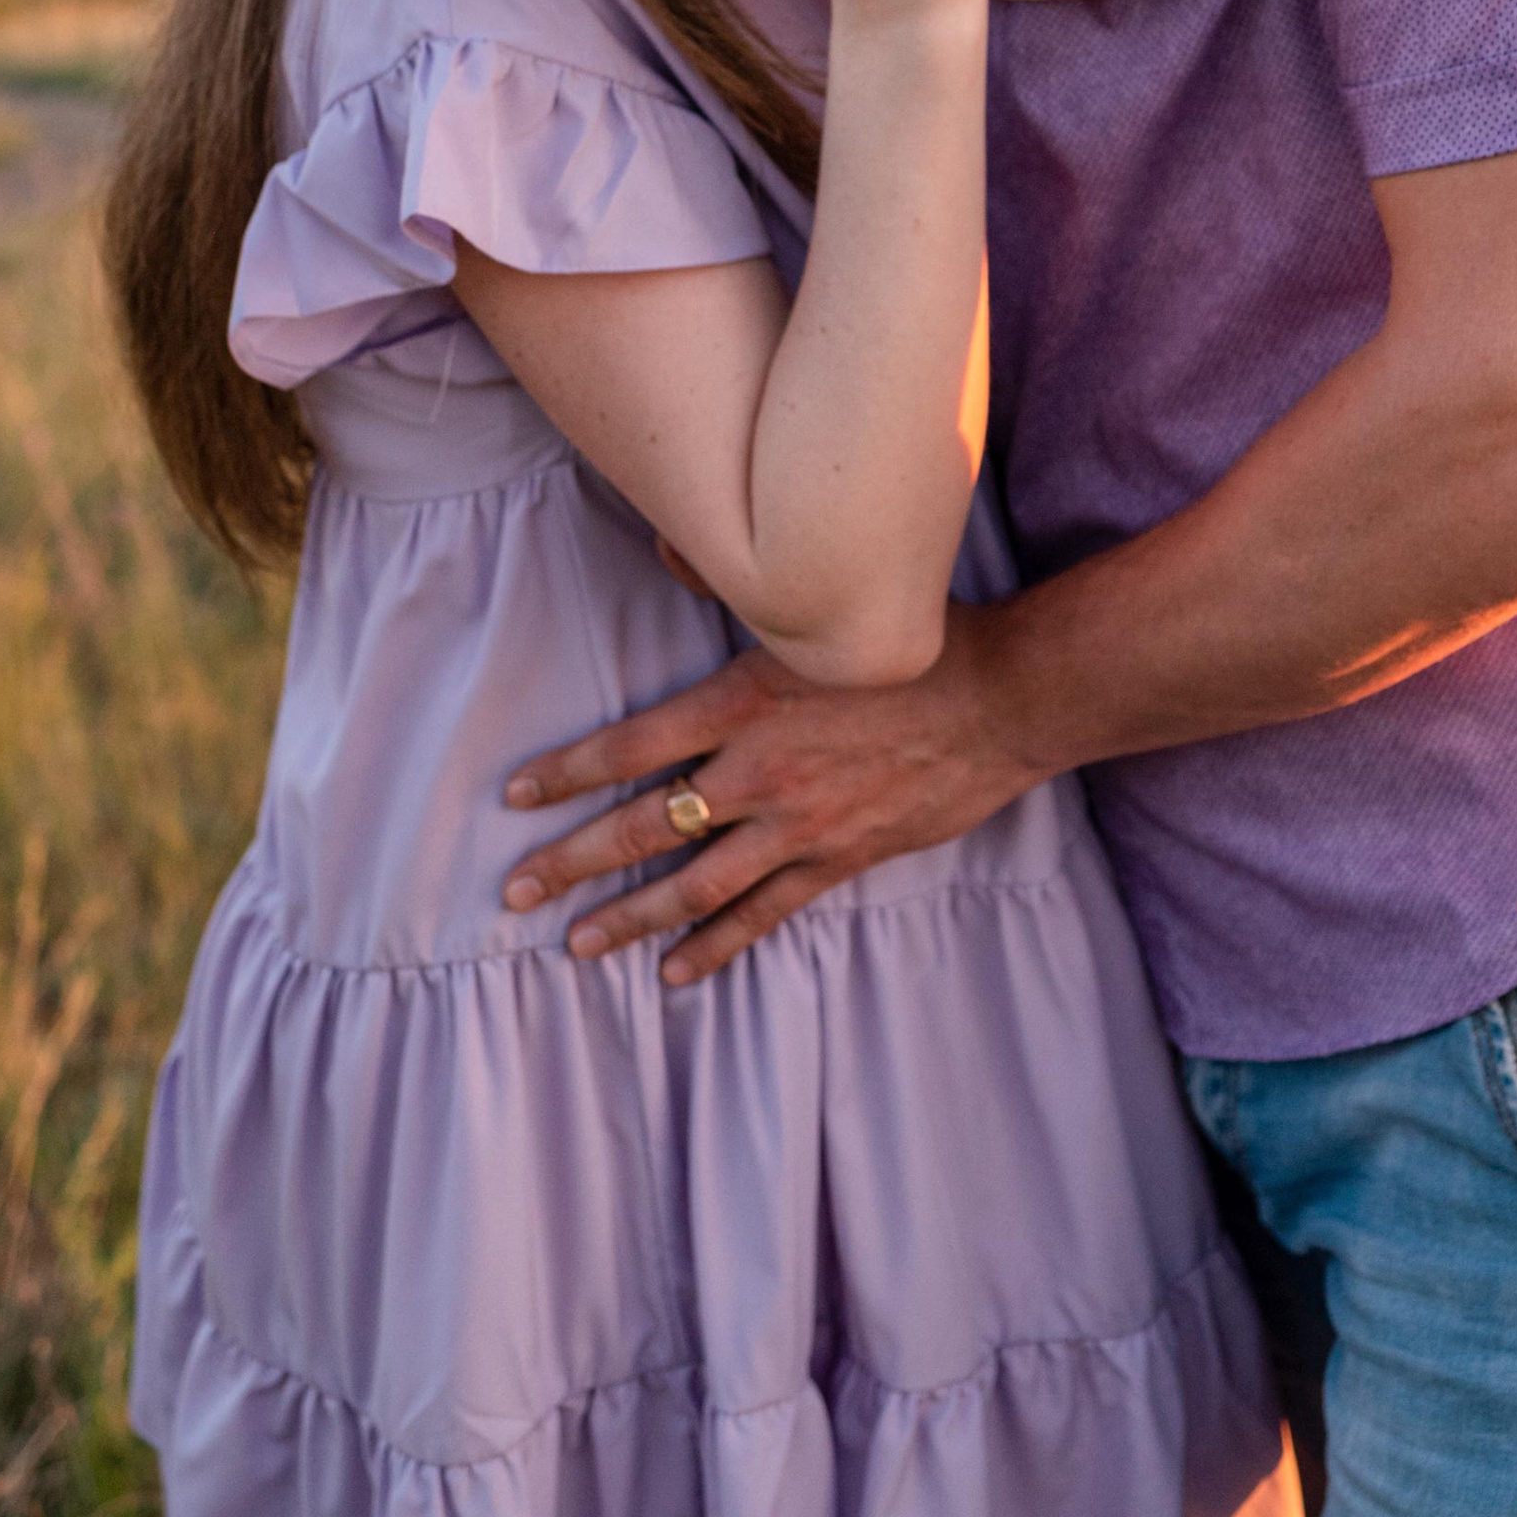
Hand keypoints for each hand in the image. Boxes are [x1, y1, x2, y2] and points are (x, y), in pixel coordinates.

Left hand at [500, 604, 1044, 984]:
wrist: (1002, 699)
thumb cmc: (914, 641)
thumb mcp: (816, 607)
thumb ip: (733, 584)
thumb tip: (667, 545)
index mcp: (744, 702)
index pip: (632, 745)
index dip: (568, 771)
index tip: (514, 794)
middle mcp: (758, 771)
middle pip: (645, 825)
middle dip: (573, 860)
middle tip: (516, 891)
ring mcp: (797, 825)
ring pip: (694, 885)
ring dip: (629, 918)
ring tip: (576, 943)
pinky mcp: (837, 860)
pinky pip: (762, 915)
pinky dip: (714, 946)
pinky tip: (675, 971)